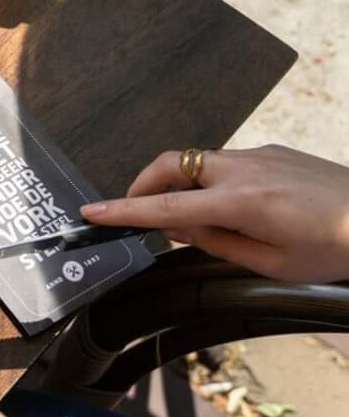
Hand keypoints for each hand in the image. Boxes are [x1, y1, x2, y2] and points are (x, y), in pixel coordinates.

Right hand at [82, 145, 348, 281]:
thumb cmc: (337, 249)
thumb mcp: (273, 264)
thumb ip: (218, 242)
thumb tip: (181, 227)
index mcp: (241, 203)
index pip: (166, 206)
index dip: (124, 211)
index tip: (93, 212)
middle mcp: (245, 170)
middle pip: (171, 164)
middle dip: (143, 184)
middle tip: (136, 212)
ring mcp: (261, 155)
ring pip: (198, 161)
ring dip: (179, 183)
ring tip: (190, 220)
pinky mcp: (276, 152)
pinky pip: (227, 161)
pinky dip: (211, 181)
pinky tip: (230, 207)